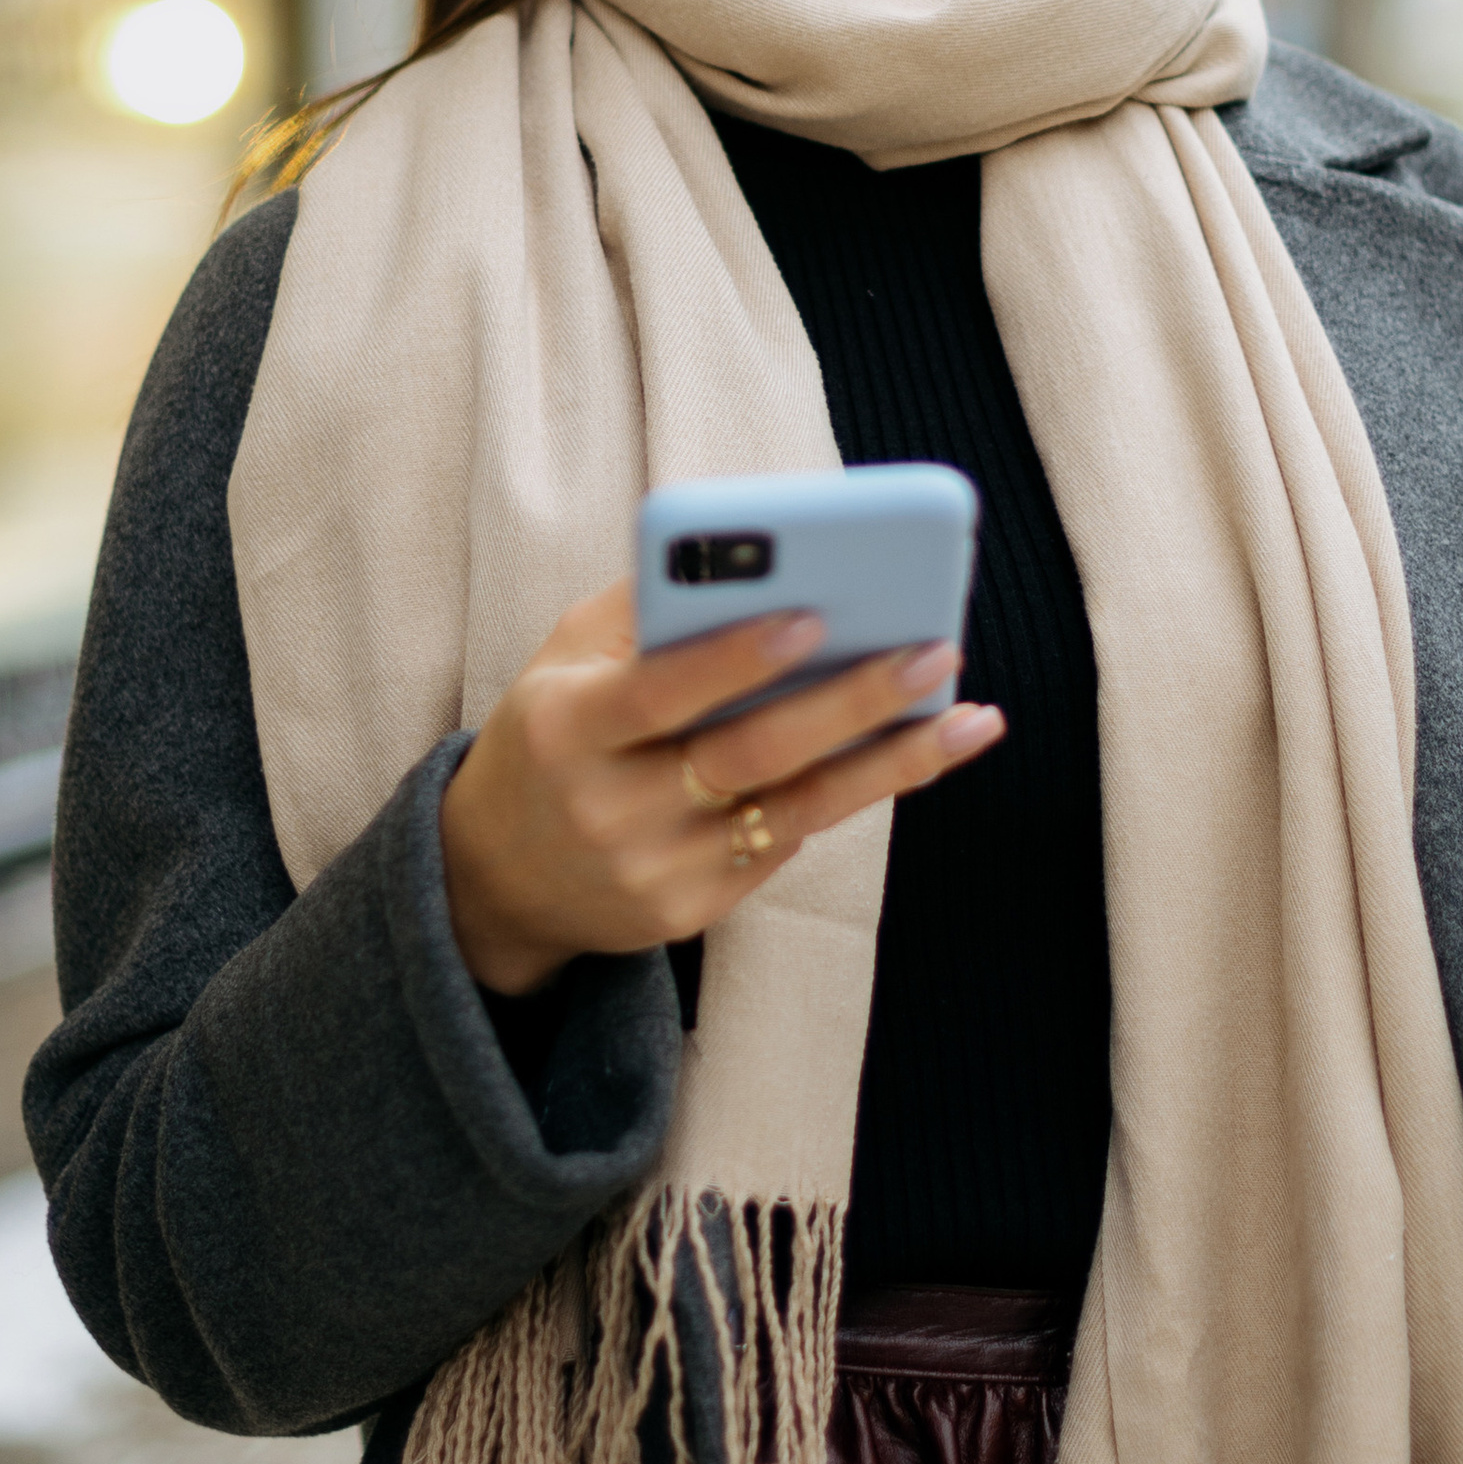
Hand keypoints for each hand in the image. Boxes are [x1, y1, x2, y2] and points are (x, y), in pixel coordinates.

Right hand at [438, 579, 1004, 995]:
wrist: (496, 877)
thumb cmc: (551, 734)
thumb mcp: (563, 659)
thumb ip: (645, 607)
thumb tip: (753, 550)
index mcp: (567, 729)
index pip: (659, 691)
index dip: (735, 657)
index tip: (816, 613)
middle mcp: (608, 809)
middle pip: (749, 753)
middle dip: (851, 701)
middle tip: (934, 650)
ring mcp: (653, 871)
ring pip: (795, 810)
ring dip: (891, 762)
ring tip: (966, 716)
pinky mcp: (689, 913)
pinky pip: (788, 844)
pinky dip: (850, 793)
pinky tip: (907, 753)